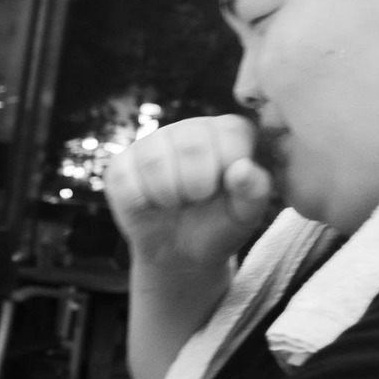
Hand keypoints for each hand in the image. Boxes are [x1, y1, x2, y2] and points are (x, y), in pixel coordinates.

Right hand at [105, 114, 272, 269]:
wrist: (182, 252)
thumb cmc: (221, 224)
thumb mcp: (247, 214)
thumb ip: (255, 190)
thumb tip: (242, 168)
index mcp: (230, 131)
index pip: (232, 134)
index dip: (229, 172)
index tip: (226, 191)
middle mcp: (193, 127)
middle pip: (191, 145)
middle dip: (197, 187)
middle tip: (198, 200)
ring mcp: (155, 140)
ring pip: (154, 159)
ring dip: (168, 195)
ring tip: (176, 203)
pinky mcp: (123, 161)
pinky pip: (124, 178)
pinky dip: (140, 203)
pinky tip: (151, 205)